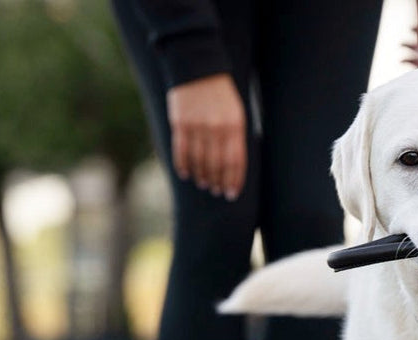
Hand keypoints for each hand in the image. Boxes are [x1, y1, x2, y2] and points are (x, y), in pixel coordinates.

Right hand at [166, 73, 246, 200]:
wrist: (199, 68)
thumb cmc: (222, 95)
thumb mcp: (237, 114)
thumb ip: (236, 138)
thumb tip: (234, 167)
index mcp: (235, 127)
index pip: (236, 162)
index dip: (234, 181)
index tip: (232, 194)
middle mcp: (217, 129)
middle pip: (218, 165)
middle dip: (218, 181)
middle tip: (217, 191)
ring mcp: (197, 126)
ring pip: (200, 161)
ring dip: (202, 176)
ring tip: (204, 183)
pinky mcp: (180, 123)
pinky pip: (181, 151)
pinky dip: (183, 165)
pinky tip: (186, 174)